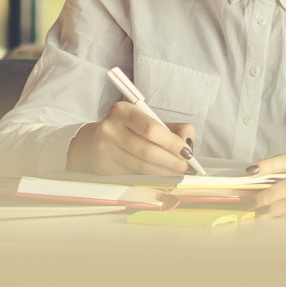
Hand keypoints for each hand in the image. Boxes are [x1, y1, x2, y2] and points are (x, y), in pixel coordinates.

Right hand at [67, 101, 195, 174]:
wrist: (96, 141)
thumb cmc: (129, 130)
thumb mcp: (150, 121)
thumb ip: (174, 128)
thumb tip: (188, 142)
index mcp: (123, 111)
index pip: (151, 129)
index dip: (172, 143)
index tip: (186, 152)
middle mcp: (111, 128)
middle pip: (147, 151)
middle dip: (171, 161)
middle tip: (185, 166)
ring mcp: (105, 148)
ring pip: (142, 166)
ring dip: (164, 171)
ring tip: (176, 170)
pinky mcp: (104, 165)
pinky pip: (134, 173)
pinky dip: (152, 175)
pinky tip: (161, 173)